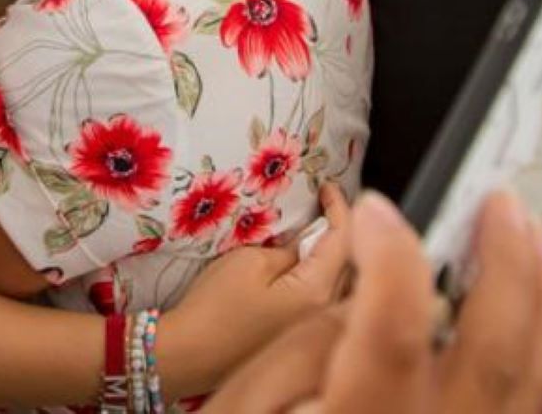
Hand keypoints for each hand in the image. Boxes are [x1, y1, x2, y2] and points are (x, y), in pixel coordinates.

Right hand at [166, 183, 356, 394]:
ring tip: (322, 232)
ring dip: (338, 256)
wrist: (189, 354)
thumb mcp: (251, 261)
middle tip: (327, 206)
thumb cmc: (216, 305)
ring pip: (342, 284)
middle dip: (344, 231)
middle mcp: (326, 314)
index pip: (344, 240)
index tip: (326, 187)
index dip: (339, 208)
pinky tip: (310, 266)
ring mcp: (315, 330)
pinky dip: (326, 276)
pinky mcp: (299, 338)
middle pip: (351, 264)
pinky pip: (326, 300)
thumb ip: (290, 248)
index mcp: (318, 291)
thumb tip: (310, 241)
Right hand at [205, 190, 541, 412]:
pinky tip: (523, 298)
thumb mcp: (250, 399)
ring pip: (535, 378)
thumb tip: (379, 285)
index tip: (377, 209)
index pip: (395, 335)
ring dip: (538, 295)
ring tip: (522, 231)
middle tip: (499, 201)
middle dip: (507, 265)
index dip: (392, 260)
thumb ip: (314, 341)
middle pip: (496, 354)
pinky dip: (539, 338)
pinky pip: (533, 400)